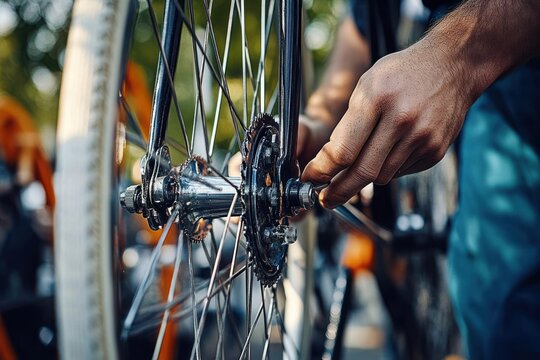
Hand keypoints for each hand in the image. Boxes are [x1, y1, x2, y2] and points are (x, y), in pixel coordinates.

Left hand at [302, 43, 471, 208]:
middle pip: (362, 172)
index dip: (321, 171)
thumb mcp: (366, 85)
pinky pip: (400, 172)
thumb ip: (348, 124)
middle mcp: (401, 120)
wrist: (452, 66)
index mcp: (377, 98)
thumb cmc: (401, 74)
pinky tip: (391, 148)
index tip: (310, 178)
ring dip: (365, 176)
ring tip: (361, 162)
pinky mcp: (434, 150)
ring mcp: (422, 137)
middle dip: (338, 191)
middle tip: (325, 199)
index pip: (342, 150)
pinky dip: (388, 168)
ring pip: (381, 176)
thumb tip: (330, 163)